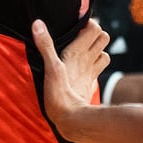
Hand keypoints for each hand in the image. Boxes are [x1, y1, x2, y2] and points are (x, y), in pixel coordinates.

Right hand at [30, 19, 111, 134]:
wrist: (71, 118)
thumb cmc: (60, 93)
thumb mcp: (50, 67)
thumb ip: (45, 45)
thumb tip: (38, 23)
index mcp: (78, 52)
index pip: (95, 28)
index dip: (89, 24)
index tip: (77, 27)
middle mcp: (88, 60)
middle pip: (104, 38)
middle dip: (96, 35)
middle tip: (81, 37)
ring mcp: (90, 72)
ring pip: (104, 54)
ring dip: (97, 51)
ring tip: (84, 52)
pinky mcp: (89, 84)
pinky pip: (98, 70)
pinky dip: (95, 66)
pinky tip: (84, 69)